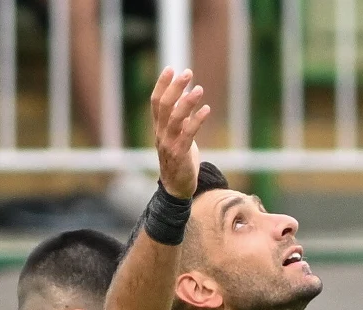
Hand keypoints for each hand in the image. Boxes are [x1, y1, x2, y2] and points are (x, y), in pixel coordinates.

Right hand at [150, 67, 210, 199]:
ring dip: (187, 102)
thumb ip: (180, 121)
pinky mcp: (180, 154)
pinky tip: (206, 109)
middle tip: (187, 72)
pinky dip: (196, 120)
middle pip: (164, 106)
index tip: (170, 69)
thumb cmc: (179, 160)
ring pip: (175, 118)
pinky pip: (188, 134)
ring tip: (199, 89)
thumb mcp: (177, 137)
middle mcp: (161, 134)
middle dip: (175, 87)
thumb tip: (187, 100)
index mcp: (158, 128)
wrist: (176, 188)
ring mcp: (169, 144)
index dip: (162, 85)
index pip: (156, 102)